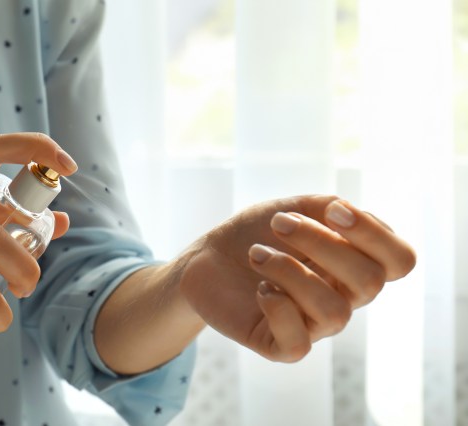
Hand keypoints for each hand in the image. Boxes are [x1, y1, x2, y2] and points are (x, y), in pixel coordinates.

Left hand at [179, 195, 415, 361]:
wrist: (205, 258)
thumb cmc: (255, 233)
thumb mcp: (293, 208)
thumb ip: (329, 208)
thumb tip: (347, 215)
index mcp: (353, 264)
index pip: (400, 261)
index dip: (374, 234)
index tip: (332, 211)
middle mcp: (342, 298)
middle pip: (369, 282)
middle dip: (320, 243)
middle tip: (278, 224)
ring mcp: (312, 324)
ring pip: (335, 312)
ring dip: (289, 271)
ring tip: (256, 254)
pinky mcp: (278, 344)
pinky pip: (298, 345)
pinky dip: (278, 309)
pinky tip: (260, 290)